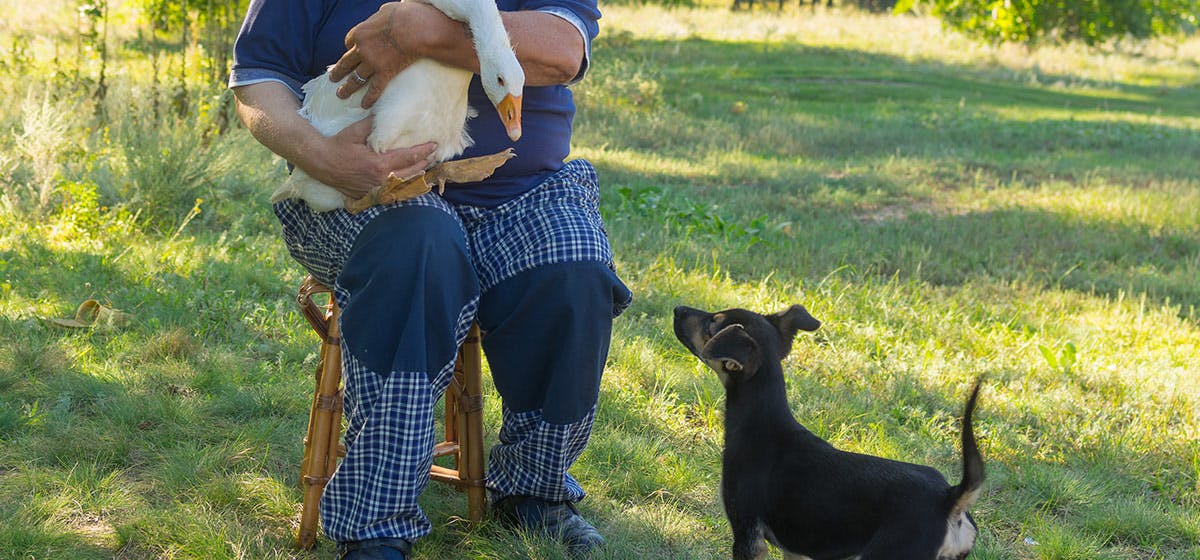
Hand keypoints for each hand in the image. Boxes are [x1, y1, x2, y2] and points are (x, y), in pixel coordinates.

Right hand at [303, 116, 437, 199]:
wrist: (321, 163)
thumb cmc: (338, 145)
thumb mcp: (355, 131)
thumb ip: (373, 124)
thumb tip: (387, 114)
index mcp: (379, 164)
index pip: (409, 157)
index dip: (423, 151)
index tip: (434, 145)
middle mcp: (381, 179)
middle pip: (411, 173)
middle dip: (425, 163)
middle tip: (434, 154)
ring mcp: (377, 190)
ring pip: (405, 185)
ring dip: (418, 176)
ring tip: (427, 167)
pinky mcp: (371, 195)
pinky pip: (394, 194)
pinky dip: (405, 188)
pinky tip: (411, 182)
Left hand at [330, 2, 448, 107]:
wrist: (416, 30)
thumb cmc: (404, 16)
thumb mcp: (386, 10)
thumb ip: (380, 17)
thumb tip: (383, 16)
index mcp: (359, 32)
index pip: (349, 42)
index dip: (350, 47)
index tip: (352, 51)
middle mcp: (361, 49)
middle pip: (346, 62)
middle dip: (338, 71)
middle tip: (332, 78)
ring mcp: (372, 63)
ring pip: (355, 78)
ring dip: (347, 88)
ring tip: (341, 95)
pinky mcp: (385, 73)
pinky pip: (374, 89)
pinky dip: (369, 98)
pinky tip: (364, 105)